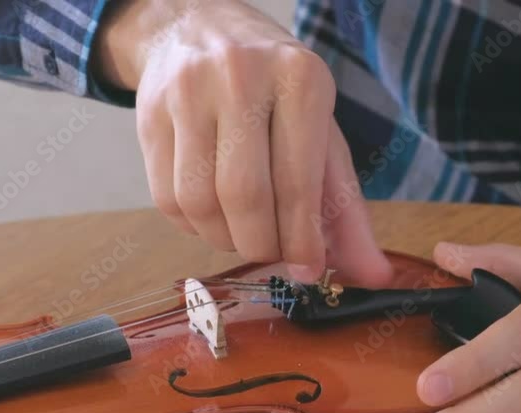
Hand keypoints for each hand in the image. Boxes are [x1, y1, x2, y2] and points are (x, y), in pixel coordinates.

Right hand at [94, 0, 391, 284]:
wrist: (200, 28)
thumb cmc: (275, 92)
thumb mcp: (321, 133)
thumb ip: (346, 207)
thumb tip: (372, 275)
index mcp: (299, 79)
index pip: (298, 180)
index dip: (301, 240)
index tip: (307, 270)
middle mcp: (240, 78)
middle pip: (244, 195)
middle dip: (260, 244)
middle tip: (271, 252)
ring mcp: (187, 93)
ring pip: (198, 202)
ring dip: (223, 239)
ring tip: (242, 233)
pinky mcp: (148, 114)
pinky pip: (166, 198)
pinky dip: (193, 226)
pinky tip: (212, 214)